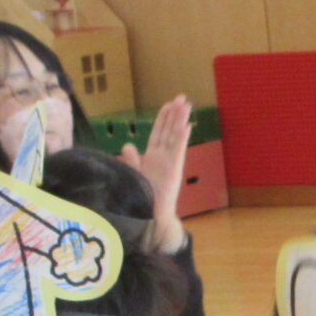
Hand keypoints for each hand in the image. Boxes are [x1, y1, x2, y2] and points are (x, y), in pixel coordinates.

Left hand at [121, 94, 194, 251]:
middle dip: (175, 114)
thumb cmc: (143, 199)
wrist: (152, 217)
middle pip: (169, 131)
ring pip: (175, 136)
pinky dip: (182, 138)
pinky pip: (178, 150)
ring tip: (186, 105)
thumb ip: (132, 160)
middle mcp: (163, 157)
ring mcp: (170, 163)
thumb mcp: (134, 175)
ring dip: (180, 120)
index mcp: (153, 158)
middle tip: (182, 98)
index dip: (163, 119)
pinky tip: (186, 125)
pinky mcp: (174, 169)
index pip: (159, 133)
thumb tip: (128, 144)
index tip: (168, 105)